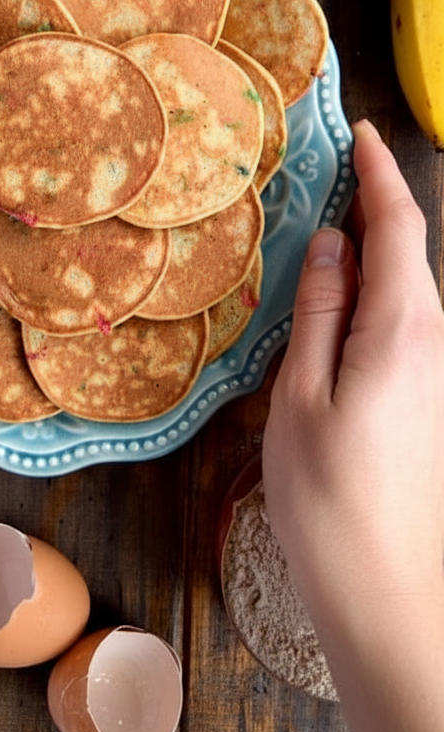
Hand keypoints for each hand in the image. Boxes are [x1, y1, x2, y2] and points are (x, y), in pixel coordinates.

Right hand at [263, 118, 443, 731]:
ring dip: (372, 249)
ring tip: (323, 225)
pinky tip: (336, 300)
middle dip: (374, 204)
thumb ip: (319, 312)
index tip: (358, 133)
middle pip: (409, 253)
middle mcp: (432, 345)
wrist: (387, 598)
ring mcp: (434, 376)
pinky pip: (402, 323)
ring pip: (406, 288)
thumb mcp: (301, 397)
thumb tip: (330, 244)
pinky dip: (373, 292)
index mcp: (402, 331)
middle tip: (325, 171)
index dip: (378, 174)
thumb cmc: (331, 502)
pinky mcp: (424, 402)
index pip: (399, 227)